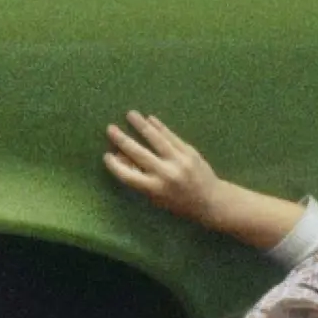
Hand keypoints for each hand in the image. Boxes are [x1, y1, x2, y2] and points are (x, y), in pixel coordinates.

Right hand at [103, 112, 223, 225]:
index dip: (115, 165)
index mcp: (154, 189)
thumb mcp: (157, 197)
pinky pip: (172, 137)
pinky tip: (151, 119)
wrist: (211, 201)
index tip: (106, 155)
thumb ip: (140, 179)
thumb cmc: (179, 203)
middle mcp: (165, 174)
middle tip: (110, 128)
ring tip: (130, 114)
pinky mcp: (190, 152)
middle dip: (122, 140)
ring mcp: (179, 161)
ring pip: (157, 139)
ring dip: (142, 125)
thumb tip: (122, 158)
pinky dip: (161, 127)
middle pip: (138, 153)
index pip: (128, 175)